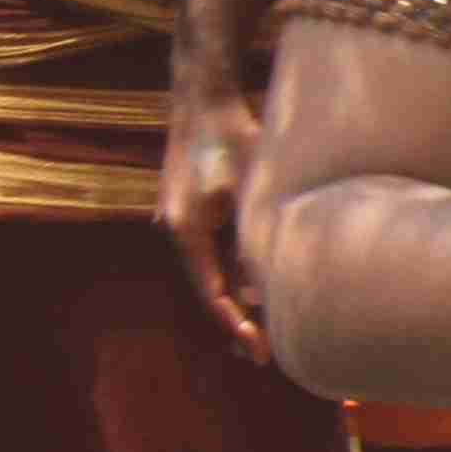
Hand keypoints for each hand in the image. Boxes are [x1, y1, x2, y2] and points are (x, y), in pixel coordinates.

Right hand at [161, 49, 271, 359]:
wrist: (205, 97)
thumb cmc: (232, 136)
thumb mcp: (253, 190)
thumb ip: (258, 235)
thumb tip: (272, 283)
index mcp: (186, 231)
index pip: (212, 293)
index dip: (236, 325)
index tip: (259, 352)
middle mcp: (178, 230)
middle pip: (210, 287)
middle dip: (237, 318)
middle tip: (264, 354)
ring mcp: (183, 219)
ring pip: (215, 270)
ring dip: (240, 294)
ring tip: (269, 327)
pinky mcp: (194, 207)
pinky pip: (215, 250)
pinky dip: (237, 269)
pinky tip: (261, 285)